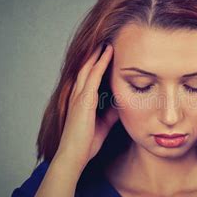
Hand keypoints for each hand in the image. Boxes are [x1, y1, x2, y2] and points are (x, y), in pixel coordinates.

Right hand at [55, 43, 118, 170]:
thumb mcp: (104, 124)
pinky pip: (92, 76)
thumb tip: (121, 104)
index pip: (89, 77)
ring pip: (88, 68)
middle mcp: (77, 95)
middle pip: (86, 68)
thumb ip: (111, 112)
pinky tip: (107, 54)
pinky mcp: (83, 100)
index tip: (106, 53)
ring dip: (98, 54)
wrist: (74, 155)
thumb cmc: (86, 142)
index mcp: (81, 101)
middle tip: (106, 41)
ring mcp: (79, 96)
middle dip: (95, 55)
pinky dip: (100, 63)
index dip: (96, 64)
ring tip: (107, 41)